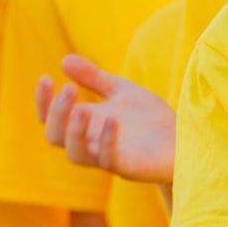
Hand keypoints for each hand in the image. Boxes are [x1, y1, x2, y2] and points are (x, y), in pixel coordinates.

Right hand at [35, 54, 174, 182]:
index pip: (51, 119)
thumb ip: (94, 78)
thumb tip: (64, 59)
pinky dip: (107, 141)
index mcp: (87, 124)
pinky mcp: (129, 167)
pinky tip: (112, 119)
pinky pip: (109, 159)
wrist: (184, 139)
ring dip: (74, 132)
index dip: (43, 102)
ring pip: (76, 155)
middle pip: (56, 137)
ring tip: (82, 108)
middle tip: (69, 89)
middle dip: (56, 114)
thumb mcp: (120, 91)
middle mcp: (91, 143)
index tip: (46, 78)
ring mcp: (108, 157)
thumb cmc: (149, 119)